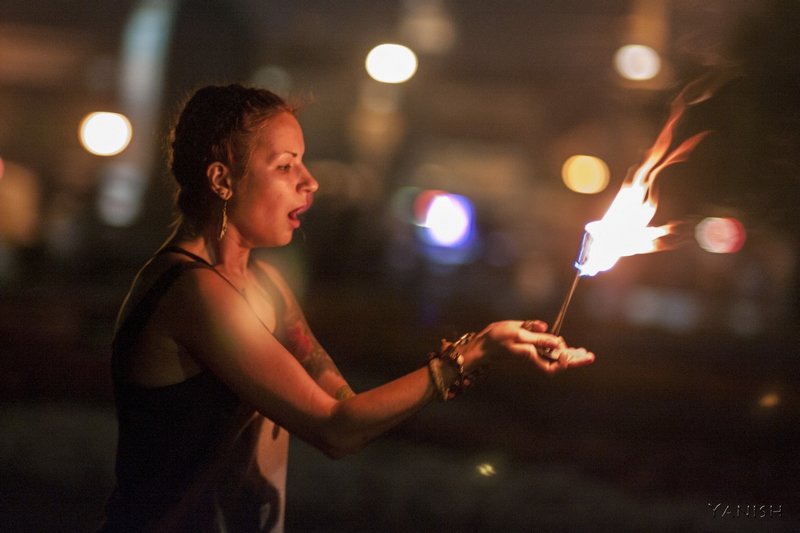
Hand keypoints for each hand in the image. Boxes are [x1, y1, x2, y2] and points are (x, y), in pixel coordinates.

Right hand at [466, 319, 594, 374]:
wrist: (483, 344)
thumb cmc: (498, 338)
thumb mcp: (518, 333)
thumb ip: (538, 337)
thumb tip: (558, 342)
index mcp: (531, 355)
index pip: (552, 367)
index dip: (563, 362)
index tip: (567, 352)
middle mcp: (534, 357)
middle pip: (558, 363)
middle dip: (575, 359)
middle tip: (591, 356)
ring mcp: (533, 353)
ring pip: (556, 357)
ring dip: (570, 354)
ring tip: (584, 352)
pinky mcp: (530, 348)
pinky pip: (549, 351)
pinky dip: (558, 348)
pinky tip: (564, 344)